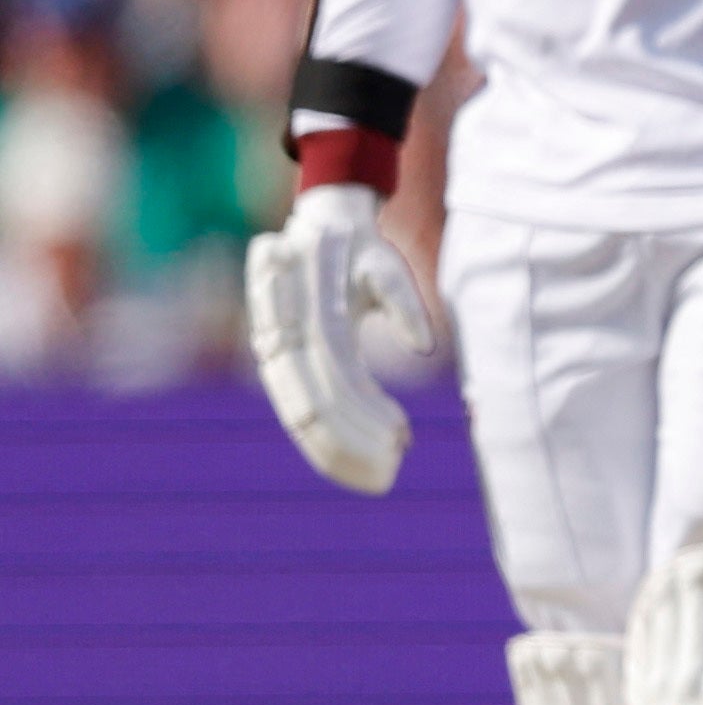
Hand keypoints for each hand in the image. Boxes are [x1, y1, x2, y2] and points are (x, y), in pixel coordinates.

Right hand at [245, 183, 435, 492]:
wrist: (321, 229)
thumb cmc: (361, 252)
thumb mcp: (386, 268)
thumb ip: (404, 303)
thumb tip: (425, 347)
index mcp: (309, 315)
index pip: (337, 381)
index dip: (367, 417)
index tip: (404, 440)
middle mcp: (282, 341)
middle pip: (312, 412)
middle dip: (349, 449)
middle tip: (391, 474)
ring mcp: (275, 357)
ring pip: (301, 420)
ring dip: (338, 452)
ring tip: (380, 475)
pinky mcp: (279, 368)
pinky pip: (299, 413)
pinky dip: (328, 440)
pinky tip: (364, 456)